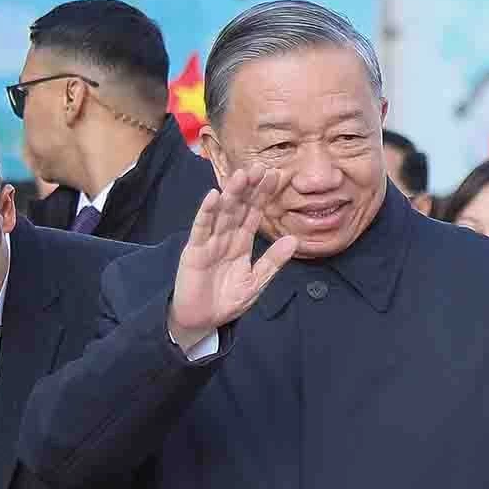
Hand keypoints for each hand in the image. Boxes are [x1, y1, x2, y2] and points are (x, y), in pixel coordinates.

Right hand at [168, 168, 299, 348]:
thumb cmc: (227, 300)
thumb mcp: (256, 282)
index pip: (254, 213)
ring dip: (230, 194)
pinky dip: (206, 213)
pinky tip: (213, 196)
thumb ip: (273, 261)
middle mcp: (225, 236)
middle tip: (261, 166)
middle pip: (238, 207)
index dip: (264, 195)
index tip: (277, 175)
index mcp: (242, 242)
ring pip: (221, 213)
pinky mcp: (193, 251)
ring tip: (241, 175)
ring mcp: (209, 242)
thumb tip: (295, 240)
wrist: (202, 321)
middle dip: (249, 187)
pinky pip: (201, 229)